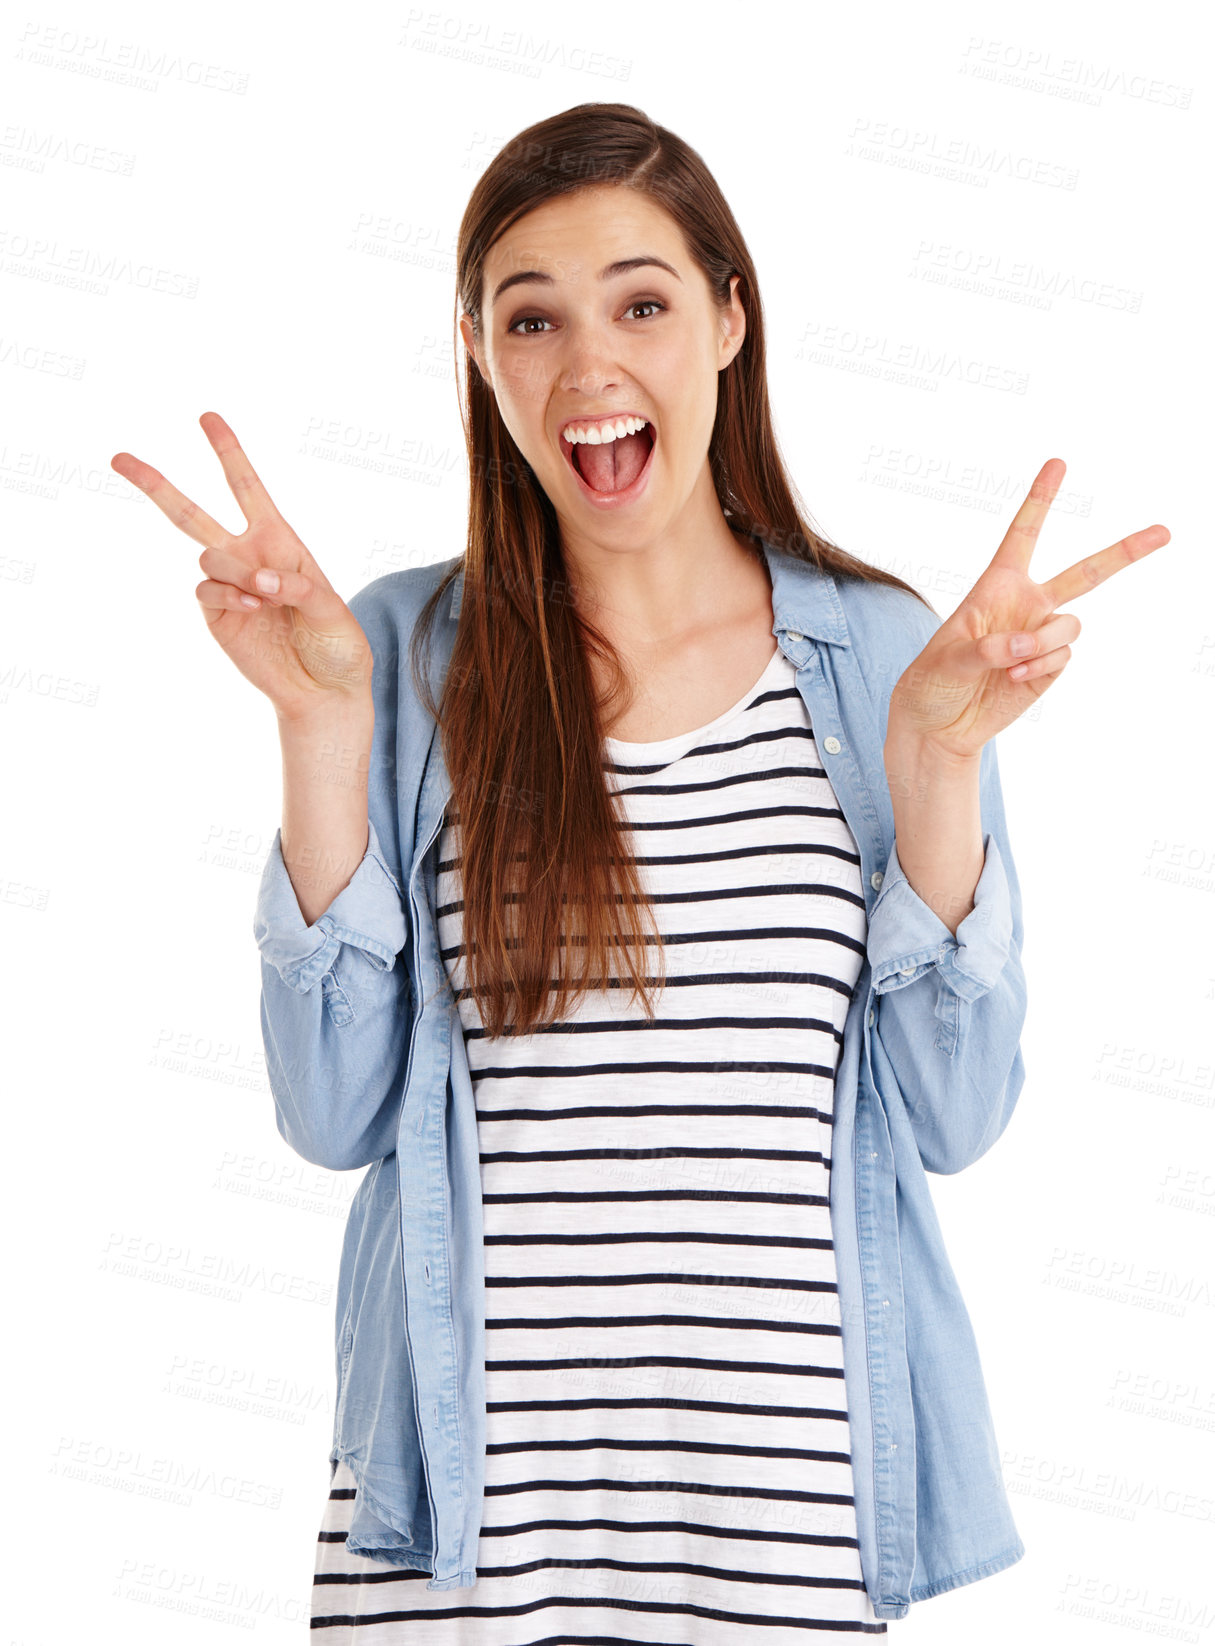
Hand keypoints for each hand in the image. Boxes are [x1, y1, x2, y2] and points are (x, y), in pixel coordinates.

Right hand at [111, 412, 373, 723]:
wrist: (324, 689)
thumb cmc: (337, 643)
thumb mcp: (332, 609)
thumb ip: (298, 587)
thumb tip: (259, 579)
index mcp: (279, 541)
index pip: (247, 488)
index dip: (228, 453)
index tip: (207, 417)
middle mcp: (247, 556)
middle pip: (191, 513)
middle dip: (155, 484)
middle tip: (118, 457)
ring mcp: (228, 586)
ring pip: (205, 553)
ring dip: (233, 567)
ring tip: (262, 594)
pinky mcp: (216, 616)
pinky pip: (206, 590)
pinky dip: (227, 594)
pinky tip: (252, 609)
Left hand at [887, 457, 1169, 761]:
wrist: (940, 723)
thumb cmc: (932, 682)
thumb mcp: (945, 659)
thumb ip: (983, 647)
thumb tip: (1022, 644)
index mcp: (997, 586)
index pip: (1024, 534)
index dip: (1040, 499)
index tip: (1058, 463)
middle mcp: (1027, 605)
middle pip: (1085, 573)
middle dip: (1125, 552)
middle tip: (1164, 532)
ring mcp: (1042, 636)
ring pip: (1069, 625)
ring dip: (1042, 643)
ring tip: (1010, 663)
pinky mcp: (1049, 667)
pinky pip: (1062, 656)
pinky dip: (1040, 666)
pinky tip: (1014, 678)